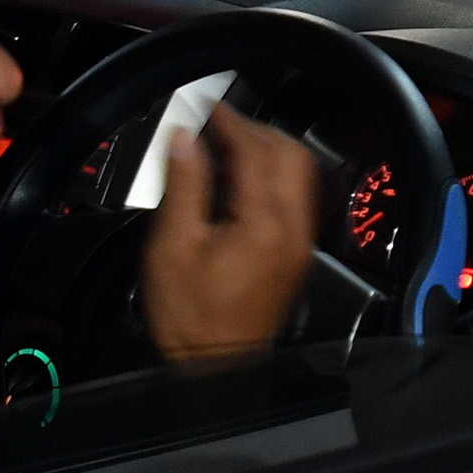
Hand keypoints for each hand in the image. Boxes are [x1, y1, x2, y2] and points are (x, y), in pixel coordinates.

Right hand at [140, 103, 316, 365]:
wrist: (217, 366)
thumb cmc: (190, 316)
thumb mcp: (172, 247)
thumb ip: (184, 186)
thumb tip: (184, 139)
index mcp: (264, 225)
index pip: (256, 152)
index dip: (230, 122)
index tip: (207, 106)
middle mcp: (293, 229)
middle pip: (289, 155)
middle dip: (255, 130)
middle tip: (217, 123)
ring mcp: (300, 242)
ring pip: (298, 174)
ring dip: (267, 151)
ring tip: (226, 146)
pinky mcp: (296, 253)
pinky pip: (294, 198)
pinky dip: (271, 176)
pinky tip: (239, 180)